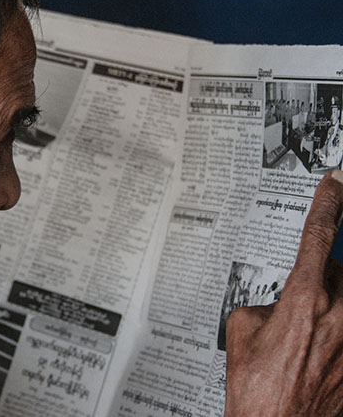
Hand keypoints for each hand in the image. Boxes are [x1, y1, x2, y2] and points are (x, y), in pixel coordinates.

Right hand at [225, 171, 342, 415]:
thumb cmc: (257, 390)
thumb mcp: (241, 333)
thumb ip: (261, 304)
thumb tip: (276, 306)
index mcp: (306, 302)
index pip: (317, 238)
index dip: (327, 205)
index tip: (335, 183)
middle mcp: (340, 317)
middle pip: (338, 270)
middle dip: (319, 277)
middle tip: (295, 301)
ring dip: (329, 304)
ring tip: (305, 333)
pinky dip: (333, 330)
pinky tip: (313, 352)